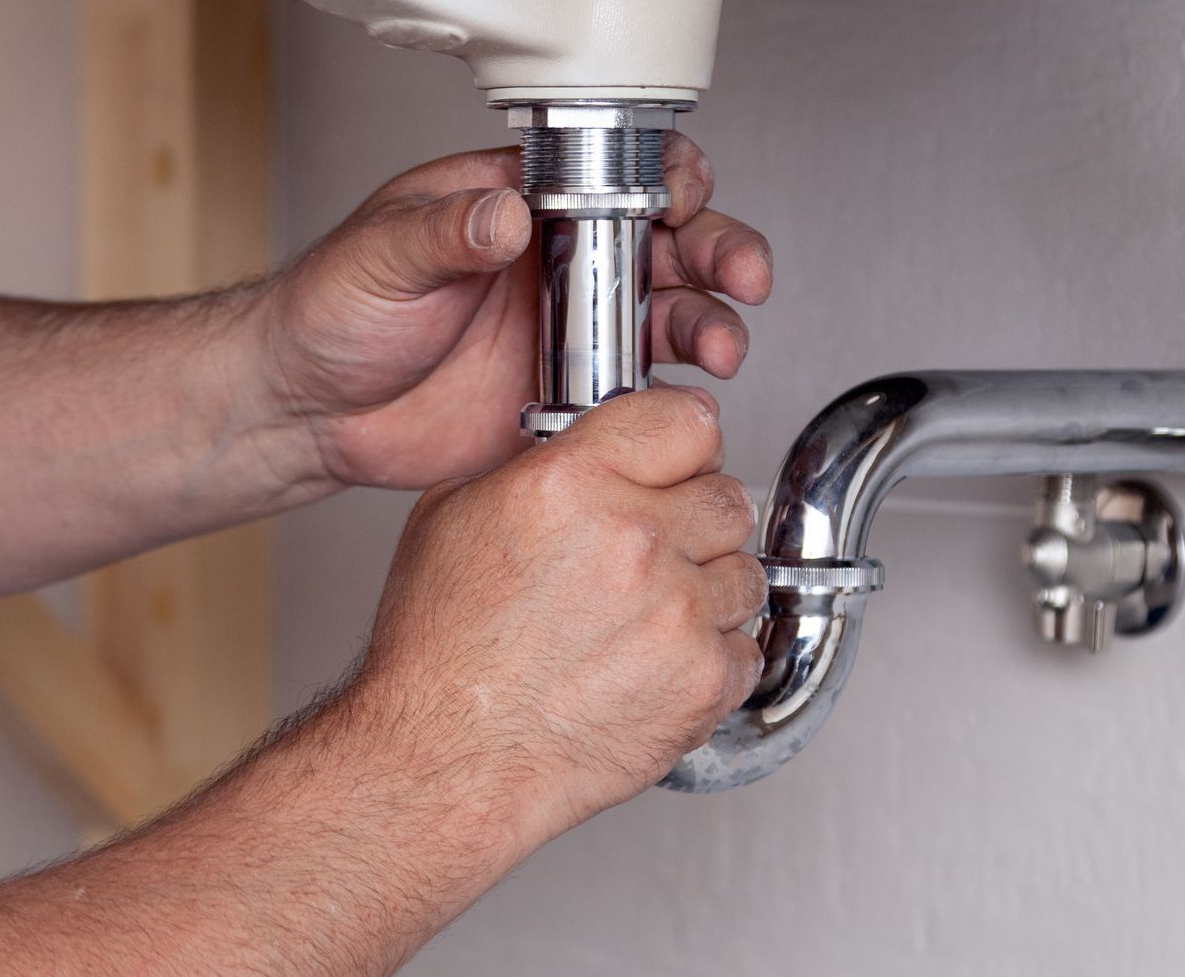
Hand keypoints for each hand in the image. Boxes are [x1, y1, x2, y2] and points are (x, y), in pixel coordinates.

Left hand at [251, 134, 771, 489]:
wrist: (307, 412)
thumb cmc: (332, 311)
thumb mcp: (380, 256)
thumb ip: (447, 231)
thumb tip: (505, 211)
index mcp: (520, 204)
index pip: (615, 170)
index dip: (667, 177)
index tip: (684, 196)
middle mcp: (560, 261)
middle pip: (670, 241)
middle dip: (720, 251)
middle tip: (741, 276)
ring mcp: (572, 328)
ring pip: (671, 312)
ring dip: (710, 322)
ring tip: (721, 345)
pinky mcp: (572, 395)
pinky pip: (642, 389)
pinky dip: (674, 393)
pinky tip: (682, 398)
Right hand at [355, 388, 766, 844]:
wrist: (445, 761)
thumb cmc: (439, 653)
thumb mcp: (456, 515)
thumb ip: (539, 466)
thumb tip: (592, 446)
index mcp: (573, 482)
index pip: (690, 422)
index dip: (683, 444)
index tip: (679, 462)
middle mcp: (634, 538)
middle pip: (728, 496)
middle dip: (698, 521)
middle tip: (658, 551)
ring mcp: (677, 611)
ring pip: (746, 572)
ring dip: (709, 592)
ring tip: (647, 619)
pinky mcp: (703, 680)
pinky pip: (746, 648)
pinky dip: (712, 660)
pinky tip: (656, 667)